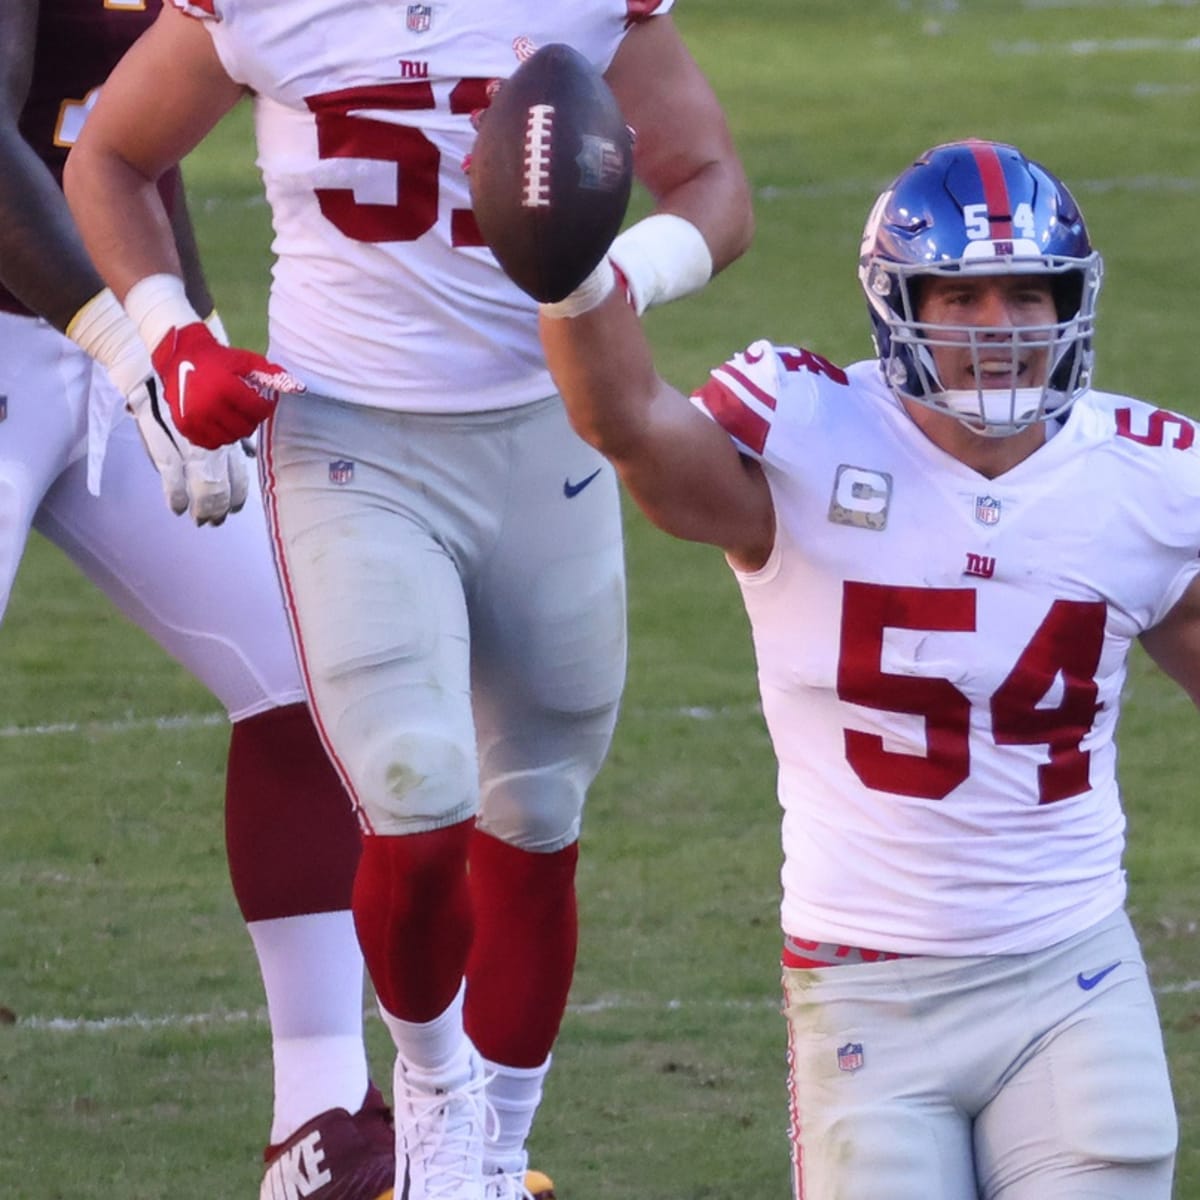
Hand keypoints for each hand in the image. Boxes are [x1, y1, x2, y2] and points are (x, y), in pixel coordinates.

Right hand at [125, 373, 249, 525]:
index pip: (239, 475)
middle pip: (220, 487)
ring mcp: (185, 443)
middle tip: (217, 520)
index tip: (236, 508)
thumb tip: (250, 453)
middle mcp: (210, 442)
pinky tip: (177, 508)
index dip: (238, 496)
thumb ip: (238, 430)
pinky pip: (170, 477)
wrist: (160, 360)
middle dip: (219, 509)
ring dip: (200, 508)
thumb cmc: (196, 381)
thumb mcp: (225, 403)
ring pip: (197, 488)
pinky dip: (175, 497)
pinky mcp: (160, 440)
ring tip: (200, 519)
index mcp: (227, 433)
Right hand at [151, 322, 304, 449]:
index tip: (261, 402)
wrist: (179, 356)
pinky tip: (219, 423)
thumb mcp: (245, 360)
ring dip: (236, 430)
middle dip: (251, 419)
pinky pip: (211, 443)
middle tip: (246, 409)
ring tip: (233, 415)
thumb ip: (271, 374)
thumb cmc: (218, 359)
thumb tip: (300, 387)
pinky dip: (218, 437)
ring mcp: (195, 418)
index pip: (258, 411)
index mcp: (225, 388)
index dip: (264, 408)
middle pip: (245, 428)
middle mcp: (209, 405)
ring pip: (229, 438)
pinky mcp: (185, 426)